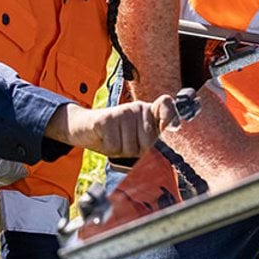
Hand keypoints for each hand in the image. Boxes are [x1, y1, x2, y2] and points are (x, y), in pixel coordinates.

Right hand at [45, 96, 178, 157]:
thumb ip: (152, 142)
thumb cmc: (116, 135)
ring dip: (122, 151)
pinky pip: (114, 147)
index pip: (166, 105)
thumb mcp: (136, 138)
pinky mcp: (106, 118)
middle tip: (126, 143)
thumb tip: (163, 152)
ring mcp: (122, 111)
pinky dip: (110, 150)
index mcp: (149, 111)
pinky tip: (106, 139)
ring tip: (116, 141)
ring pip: (130, 147)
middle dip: (137, 151)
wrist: (86, 127)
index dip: (171, 117)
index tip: (173, 128)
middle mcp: (138, 107)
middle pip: (148, 142)